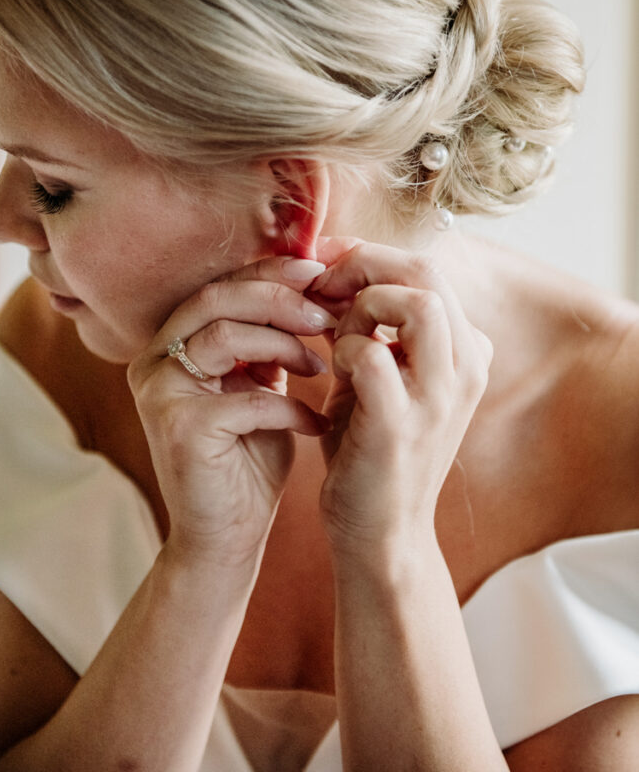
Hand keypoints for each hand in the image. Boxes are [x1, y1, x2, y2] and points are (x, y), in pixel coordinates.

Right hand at [127, 256, 333, 569]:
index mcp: (170, 344)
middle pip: (217, 298)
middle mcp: (153, 361)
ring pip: (226, 337)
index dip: (270, 272)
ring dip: (286, 345)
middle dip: (280, 298)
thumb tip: (310, 288)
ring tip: (321, 365)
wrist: (227, 538)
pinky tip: (317, 422)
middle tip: (327, 312)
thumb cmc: (247, 459)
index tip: (320, 272)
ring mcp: (159, 392)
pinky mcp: (178, 427)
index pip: (220, 286)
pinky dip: (291, 406)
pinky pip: (246, 398)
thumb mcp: (260, 387)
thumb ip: (268, 344)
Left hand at [309, 241, 491, 556]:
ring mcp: (440, 397)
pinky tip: (331, 369)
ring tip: (334, 331)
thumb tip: (335, 270)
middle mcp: (467, 368)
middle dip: (363, 264)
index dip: (370, 254)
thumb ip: (367, 325)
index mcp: (466, 352)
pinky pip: (373, 355)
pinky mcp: (402, 425)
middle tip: (321, 280)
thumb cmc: (370, 449)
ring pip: (418, 303)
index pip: (427, 269)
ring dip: (362, 303)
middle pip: (427, 273)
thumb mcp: (376, 376)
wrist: (379, 533)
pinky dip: (345, 348)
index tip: (326, 259)